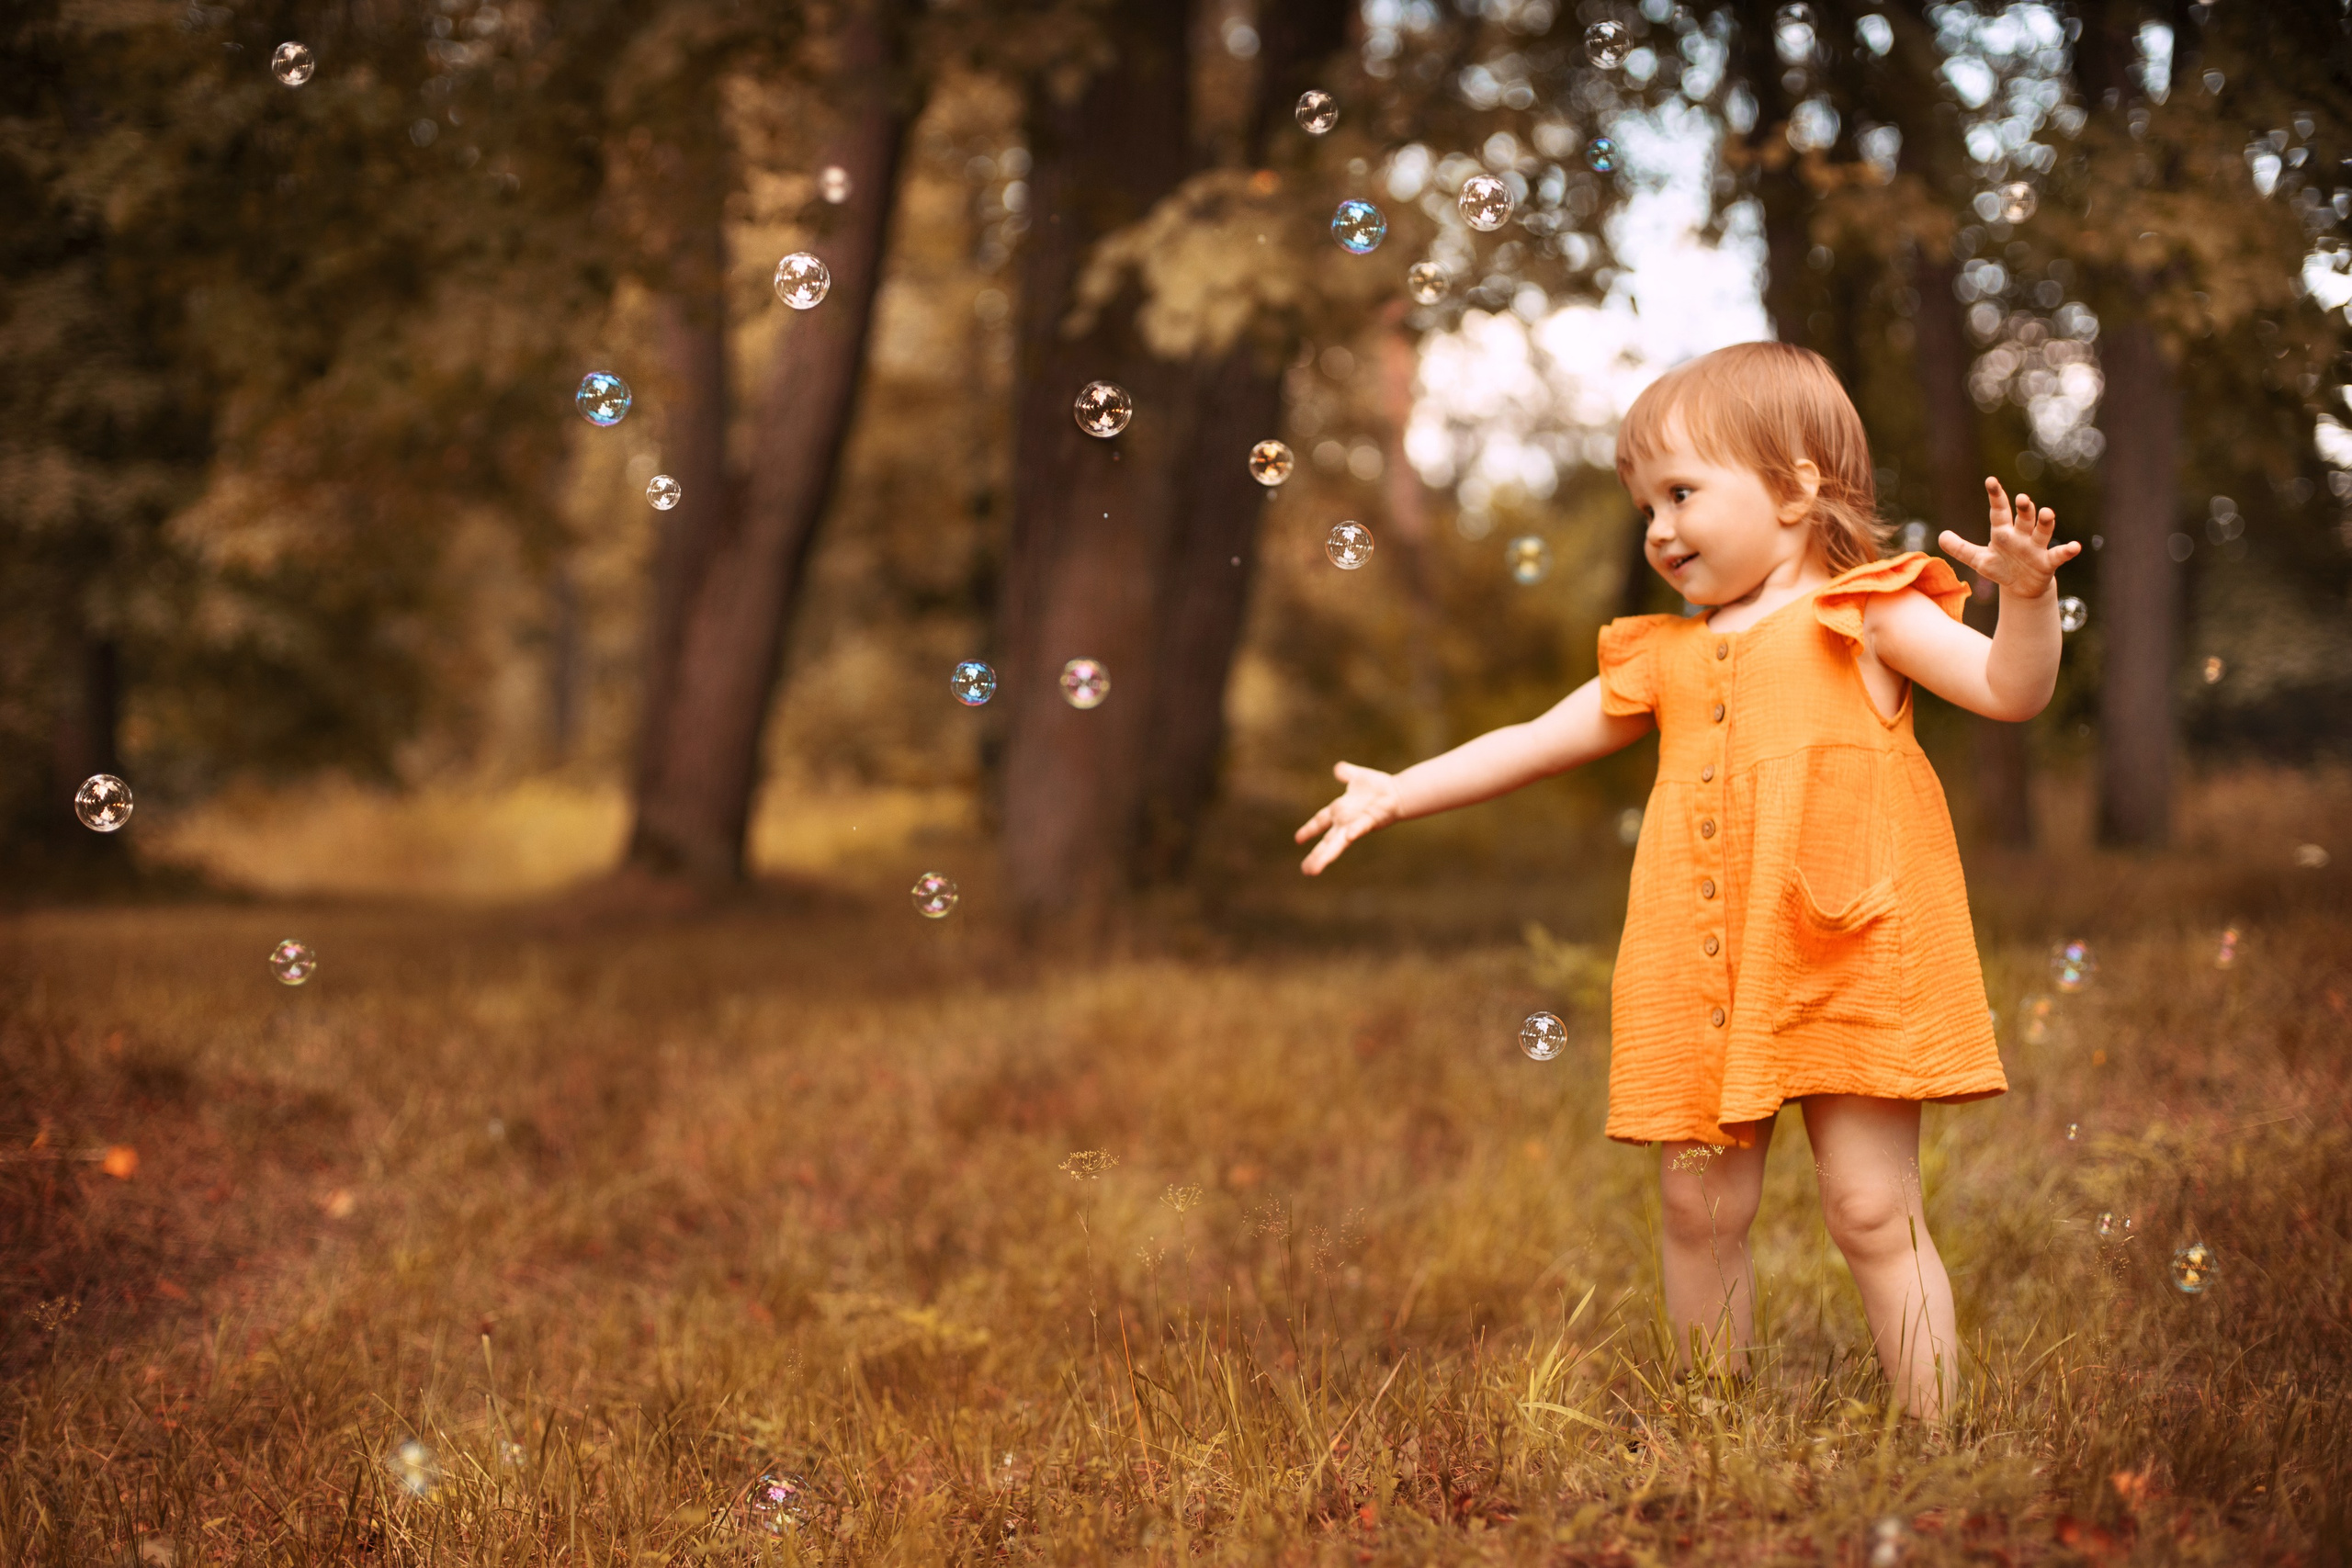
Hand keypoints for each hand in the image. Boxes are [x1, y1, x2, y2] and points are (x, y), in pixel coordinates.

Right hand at [1294, 762, 1402, 874]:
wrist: (1398, 792)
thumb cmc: (1379, 787)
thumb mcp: (1358, 777)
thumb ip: (1347, 773)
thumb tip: (1338, 768)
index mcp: (1340, 811)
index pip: (1321, 821)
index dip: (1310, 829)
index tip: (1298, 839)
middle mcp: (1346, 821)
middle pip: (1327, 841)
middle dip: (1316, 855)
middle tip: (1305, 870)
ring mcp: (1356, 823)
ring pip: (1339, 842)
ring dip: (1327, 855)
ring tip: (1315, 868)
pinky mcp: (1370, 820)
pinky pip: (1360, 827)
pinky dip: (1354, 831)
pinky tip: (1348, 836)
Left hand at [1938, 478, 2081, 597]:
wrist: (2021, 587)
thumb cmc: (2001, 568)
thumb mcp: (1978, 560)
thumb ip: (1961, 548)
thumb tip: (1941, 536)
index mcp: (2003, 533)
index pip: (1999, 511)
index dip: (1995, 496)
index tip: (1990, 480)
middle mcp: (2021, 536)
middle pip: (2023, 518)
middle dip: (2024, 508)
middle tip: (2022, 498)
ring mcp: (2036, 548)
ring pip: (2042, 531)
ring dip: (2045, 522)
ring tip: (2047, 512)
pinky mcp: (2048, 562)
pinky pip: (2059, 555)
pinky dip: (2068, 550)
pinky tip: (2075, 546)